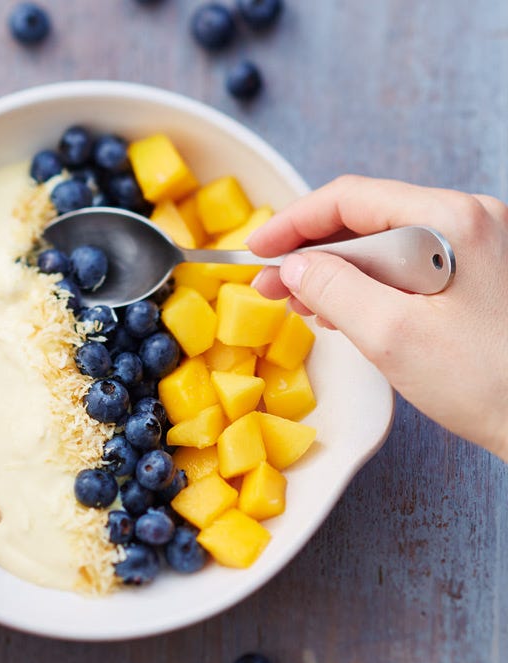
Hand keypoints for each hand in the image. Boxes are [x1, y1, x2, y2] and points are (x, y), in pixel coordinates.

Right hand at [249, 175, 507, 461]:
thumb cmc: (488, 383)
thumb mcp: (392, 335)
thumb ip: (334, 289)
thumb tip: (294, 265)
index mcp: (451, 220)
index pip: (351, 199)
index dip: (293, 222)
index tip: (257, 249)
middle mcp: (466, 222)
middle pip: (365, 219)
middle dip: (309, 252)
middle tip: (269, 286)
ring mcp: (472, 248)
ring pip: (382, 245)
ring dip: (334, 272)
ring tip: (300, 304)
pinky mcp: (471, 277)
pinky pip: (404, 268)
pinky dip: (366, 286)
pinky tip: (343, 311)